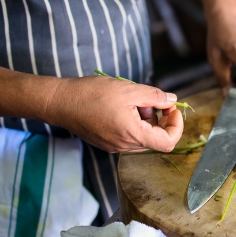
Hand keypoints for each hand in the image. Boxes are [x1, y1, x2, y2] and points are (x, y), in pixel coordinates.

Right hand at [46, 76, 183, 152]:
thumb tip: (172, 100)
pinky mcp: (107, 143)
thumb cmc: (91, 94)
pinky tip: (124, 107)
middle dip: (161, 119)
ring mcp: (115, 146)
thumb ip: (154, 96)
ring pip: (143, 137)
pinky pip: (130, 136)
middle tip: (154, 100)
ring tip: (135, 101)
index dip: (176, 126)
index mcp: (132, 135)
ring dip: (147, 120)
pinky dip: (135, 123)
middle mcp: (124, 146)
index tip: (173, 109)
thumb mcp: (128, 90)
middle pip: (156, 139)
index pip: (168, 142)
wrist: (60, 102)